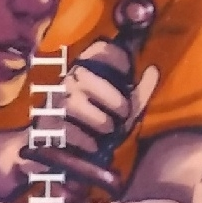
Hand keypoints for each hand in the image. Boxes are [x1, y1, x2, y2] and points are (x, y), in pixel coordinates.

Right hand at [54, 41, 158, 170]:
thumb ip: (140, 91)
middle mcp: (68, 82)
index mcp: (87, 71)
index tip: (127, 73)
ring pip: (74, 103)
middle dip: (110, 96)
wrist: (65, 152)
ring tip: (108, 129)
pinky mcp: (47, 125)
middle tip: (124, 113)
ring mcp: (55, 103)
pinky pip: (66, 129)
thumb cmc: (100, 123)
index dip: (114, 57)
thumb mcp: (123, 108)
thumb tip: (154, 69)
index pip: (97, 51)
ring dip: (98, 119)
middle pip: (84, 76)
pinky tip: (93, 145)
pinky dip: (84, 139)